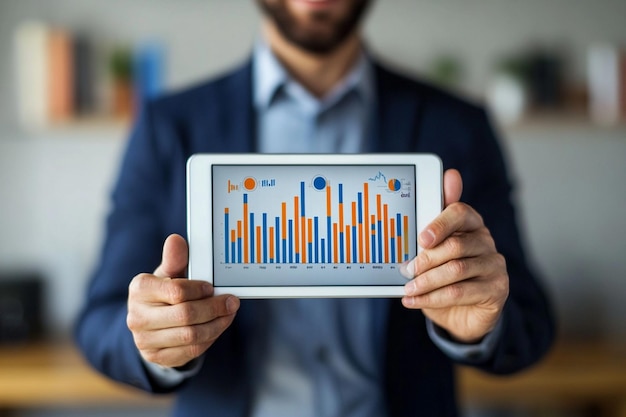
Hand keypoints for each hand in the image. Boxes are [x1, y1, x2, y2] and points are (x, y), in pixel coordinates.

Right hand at [127, 234, 239, 367]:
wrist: (150, 321)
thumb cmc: (164, 291)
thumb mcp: (169, 272)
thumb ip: (175, 258)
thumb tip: (176, 240)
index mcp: (139, 289)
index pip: (176, 291)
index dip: (199, 290)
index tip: (212, 287)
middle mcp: (137, 317)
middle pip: (185, 315)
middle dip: (214, 308)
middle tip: (232, 302)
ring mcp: (144, 341)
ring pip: (191, 336)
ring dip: (217, 324)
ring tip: (228, 313)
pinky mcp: (156, 357)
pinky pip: (191, 350)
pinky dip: (210, 338)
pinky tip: (217, 326)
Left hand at [400, 169, 508, 342]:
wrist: (462, 314)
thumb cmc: (444, 278)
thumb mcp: (432, 257)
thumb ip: (425, 240)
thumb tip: (414, 230)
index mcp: (469, 224)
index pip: (459, 212)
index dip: (440, 224)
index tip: (422, 239)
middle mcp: (485, 240)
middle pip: (455, 244)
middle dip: (426, 259)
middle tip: (406, 271)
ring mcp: (494, 264)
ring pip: (456, 269)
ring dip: (427, 281)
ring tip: (409, 289)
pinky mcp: (497, 288)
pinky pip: (460, 292)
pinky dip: (433, 298)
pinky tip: (416, 300)